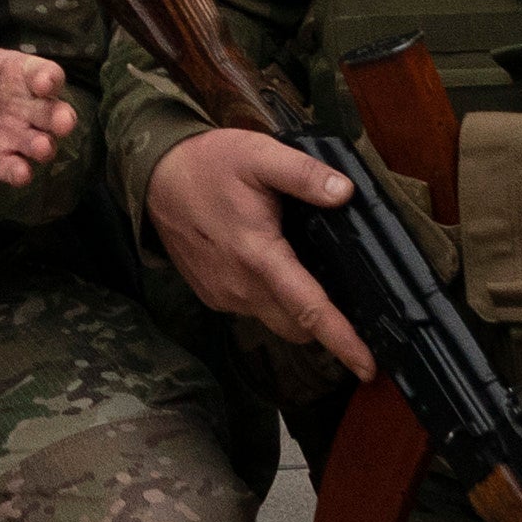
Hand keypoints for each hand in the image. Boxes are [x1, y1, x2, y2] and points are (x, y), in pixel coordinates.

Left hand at [0, 25, 74, 189]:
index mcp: (18, 74)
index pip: (46, 73)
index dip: (49, 77)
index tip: (44, 82)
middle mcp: (26, 107)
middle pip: (54, 111)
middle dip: (62, 117)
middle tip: (63, 122)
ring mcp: (16, 137)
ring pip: (43, 143)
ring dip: (45, 146)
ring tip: (41, 147)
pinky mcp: (1, 162)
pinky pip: (17, 170)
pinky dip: (21, 173)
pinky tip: (19, 172)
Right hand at [144, 126, 375, 377]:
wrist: (153, 175)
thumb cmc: (209, 163)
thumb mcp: (259, 155)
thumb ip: (303, 174)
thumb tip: (345, 192)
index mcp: (259, 256)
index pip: (309, 310)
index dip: (343, 341)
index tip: (368, 367)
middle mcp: (241, 287)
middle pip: (297, 328)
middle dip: (324, 324)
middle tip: (345, 297)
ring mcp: (223, 294)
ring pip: (274, 320)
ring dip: (294, 308)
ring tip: (302, 270)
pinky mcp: (211, 294)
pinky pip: (251, 308)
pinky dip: (268, 298)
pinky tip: (267, 264)